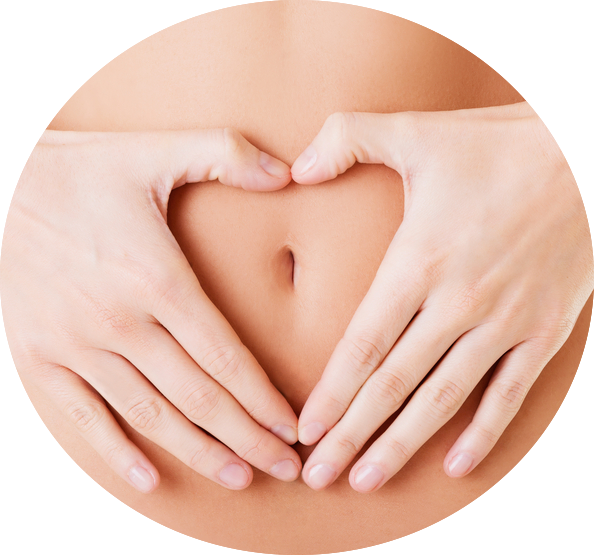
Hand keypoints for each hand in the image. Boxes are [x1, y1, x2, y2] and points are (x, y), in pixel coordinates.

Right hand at [1, 128, 301, 491]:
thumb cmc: (75, 172)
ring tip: (239, 477)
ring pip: (151, 416)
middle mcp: (121, 324)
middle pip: (198, 397)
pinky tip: (148, 479)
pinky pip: (83, 418)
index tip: (292, 427)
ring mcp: (77, 347)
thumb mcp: (152, 152)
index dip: (263, 399)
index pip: (225, 357)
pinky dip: (117, 451)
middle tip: (286, 467)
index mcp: (157, 280)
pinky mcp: (39, 358)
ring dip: (199, 452)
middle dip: (247, 437)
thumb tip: (289, 171)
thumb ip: (225, 155)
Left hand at [291, 102, 592, 490]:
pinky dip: (484, 434)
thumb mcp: (415, 132)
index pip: (362, 345)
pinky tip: (455, 467)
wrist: (585, 156)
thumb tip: (296, 167)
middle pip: (392, 385)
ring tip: (366, 480)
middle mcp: (456, 303)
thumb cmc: (497, 146)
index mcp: (418, 262)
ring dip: (401, 446)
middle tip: (316, 476)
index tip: (304, 430)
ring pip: (442, 402)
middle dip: (350, 435)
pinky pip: (509, 395)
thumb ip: (347, 139)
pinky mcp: (543, 331)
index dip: (330, 392)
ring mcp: (503, 323)